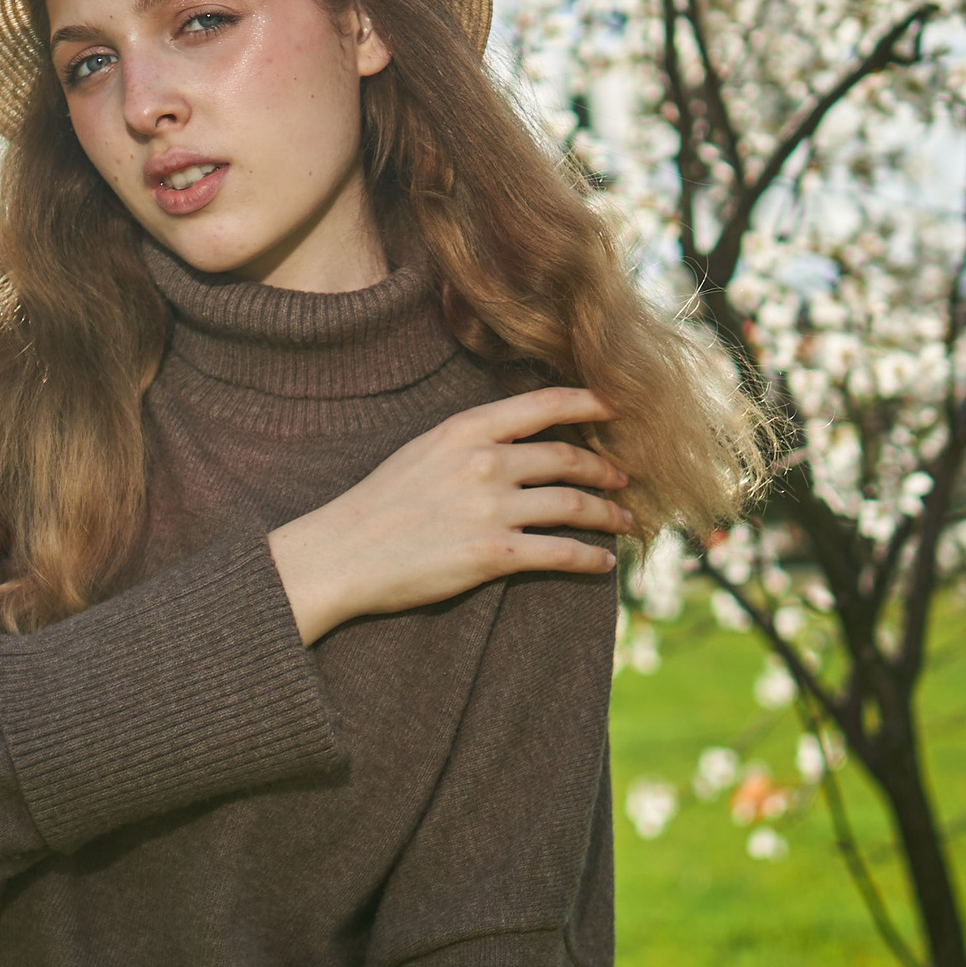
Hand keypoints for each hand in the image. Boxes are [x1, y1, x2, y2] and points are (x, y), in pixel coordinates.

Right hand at [268, 387, 632, 644]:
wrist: (342, 554)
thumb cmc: (378, 504)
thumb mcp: (423, 450)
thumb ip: (471, 440)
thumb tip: (518, 441)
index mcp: (465, 429)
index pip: (543, 405)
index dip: (588, 403)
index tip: (617, 406)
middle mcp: (485, 462)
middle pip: (567, 458)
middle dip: (604, 469)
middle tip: (623, 477)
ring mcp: (491, 509)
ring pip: (573, 506)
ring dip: (607, 514)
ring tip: (624, 520)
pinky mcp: (493, 556)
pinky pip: (560, 553)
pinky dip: (589, 559)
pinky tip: (603, 563)